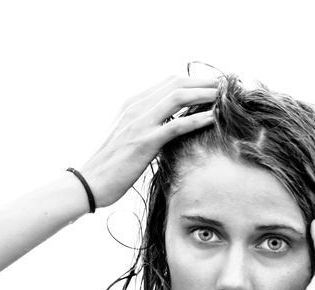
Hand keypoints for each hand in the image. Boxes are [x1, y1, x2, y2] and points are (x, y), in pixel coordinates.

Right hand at [78, 76, 218, 207]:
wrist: (88, 183)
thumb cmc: (109, 166)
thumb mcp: (127, 137)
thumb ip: (145, 125)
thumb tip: (168, 125)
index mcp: (132, 104)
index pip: (169, 82)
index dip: (195, 81)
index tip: (213, 87)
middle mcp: (136, 108)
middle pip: (177, 83)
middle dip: (204, 82)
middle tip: (226, 87)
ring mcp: (140, 124)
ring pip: (178, 97)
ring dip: (205, 94)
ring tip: (225, 97)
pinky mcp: (144, 142)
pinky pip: (176, 125)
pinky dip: (197, 119)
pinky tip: (213, 119)